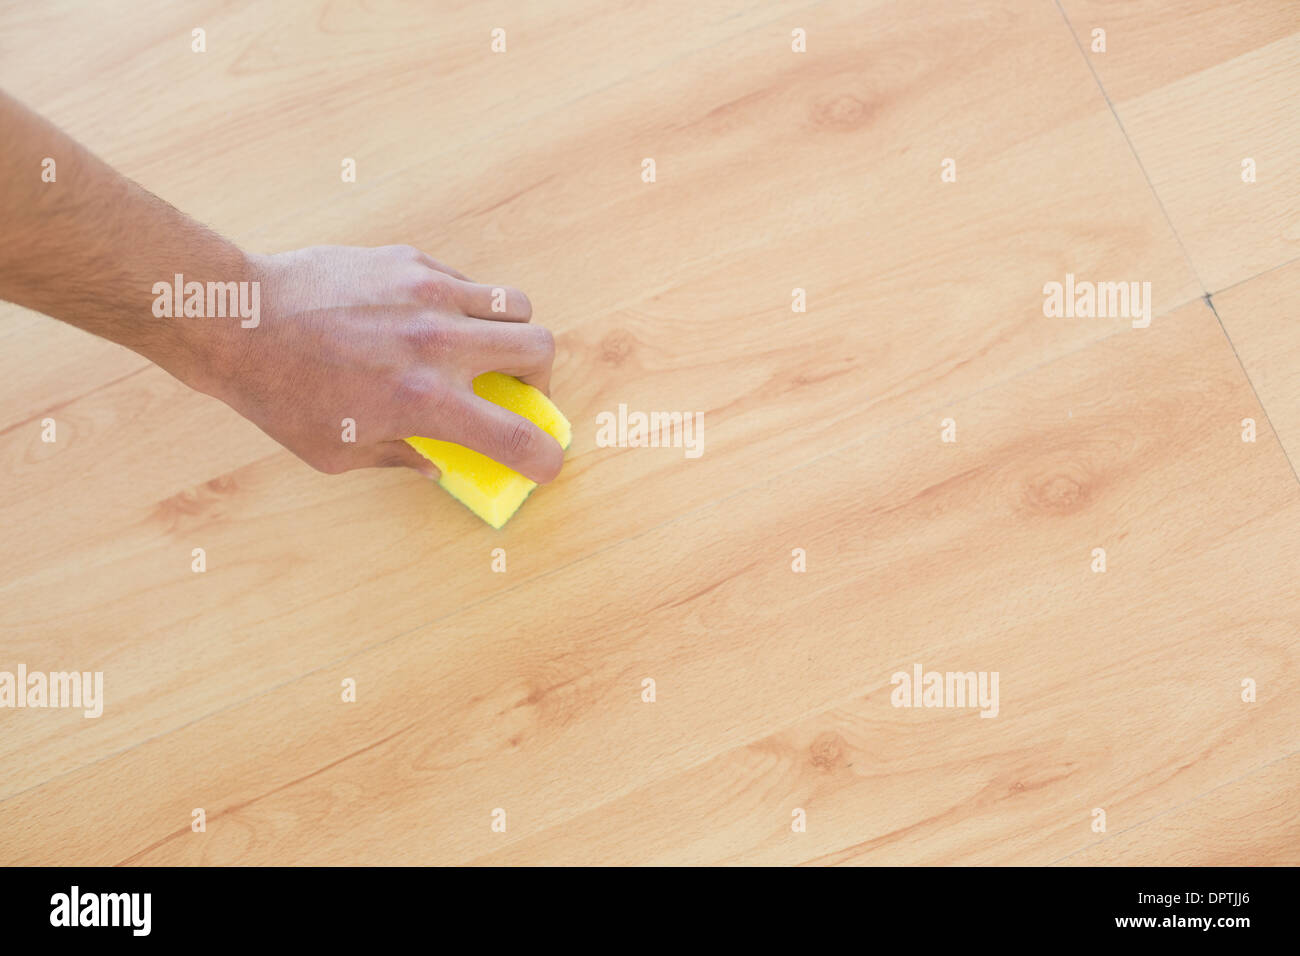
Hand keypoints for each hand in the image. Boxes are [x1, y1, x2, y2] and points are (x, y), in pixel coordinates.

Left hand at [193, 244, 562, 481]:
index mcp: (426, 401)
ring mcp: (429, 294)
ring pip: (514, 305)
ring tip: (482, 349)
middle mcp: (440, 344)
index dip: (545, 458)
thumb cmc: (280, 393)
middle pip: (541, 348)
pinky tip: (429, 322)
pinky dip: (465, 307)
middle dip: (540, 378)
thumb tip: (435, 464)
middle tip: (513, 390)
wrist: (238, 318)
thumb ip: (400, 458)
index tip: (543, 462)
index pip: (519, 437)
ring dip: (511, 334)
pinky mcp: (410, 262)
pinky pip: (466, 283)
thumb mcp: (338, 452)